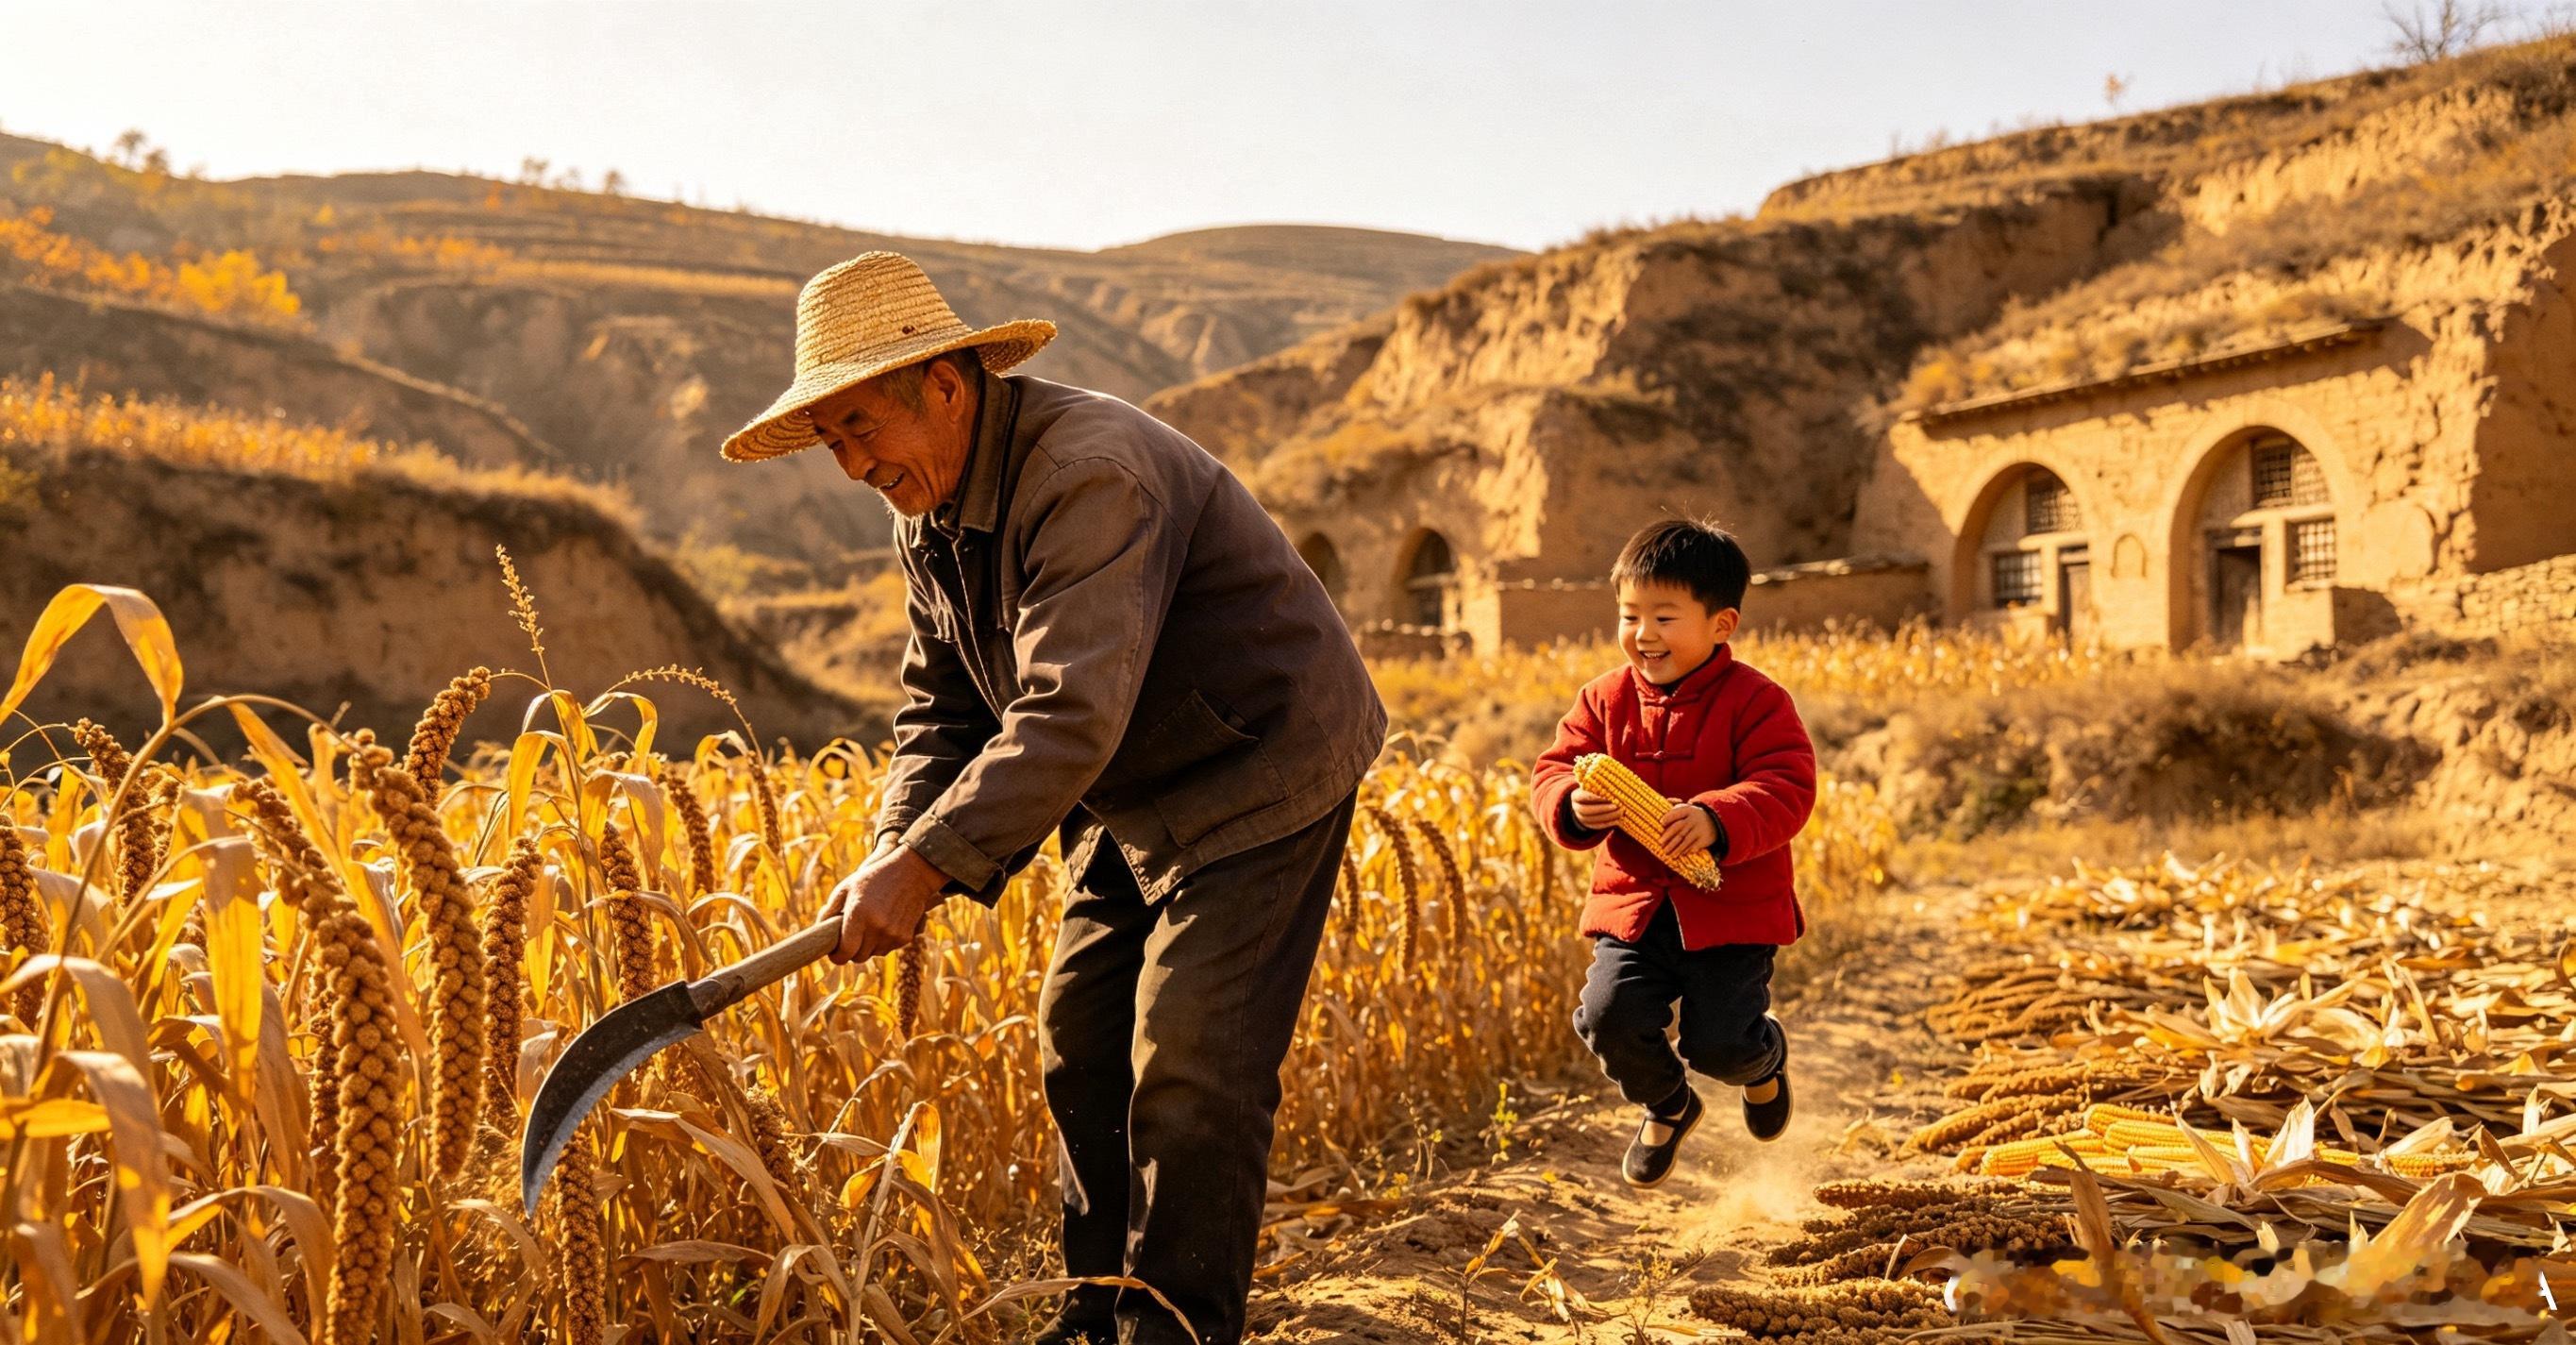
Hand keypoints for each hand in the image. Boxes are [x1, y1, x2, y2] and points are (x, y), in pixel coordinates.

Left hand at [819, 842, 944, 963]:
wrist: (911, 873)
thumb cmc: (874, 878)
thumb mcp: (847, 887)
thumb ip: (831, 909)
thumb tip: (819, 929)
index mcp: (858, 914)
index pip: (845, 952)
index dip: (837, 956)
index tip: (834, 952)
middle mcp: (876, 927)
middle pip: (858, 957)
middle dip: (852, 951)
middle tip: (850, 940)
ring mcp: (892, 933)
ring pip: (873, 954)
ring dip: (868, 947)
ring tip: (869, 928)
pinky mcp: (905, 936)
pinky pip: (888, 949)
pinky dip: (883, 942)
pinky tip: (884, 925)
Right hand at [1569, 786, 1620, 831]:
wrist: (1587, 802)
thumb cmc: (1594, 789)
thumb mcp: (1593, 784)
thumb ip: (1599, 782)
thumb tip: (1613, 777)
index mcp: (1575, 796)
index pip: (1582, 796)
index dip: (1594, 797)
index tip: (1608, 794)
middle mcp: (1576, 808)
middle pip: (1586, 810)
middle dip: (1602, 808)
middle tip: (1616, 805)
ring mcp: (1581, 818)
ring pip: (1593, 820)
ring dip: (1608, 816)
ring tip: (1620, 811)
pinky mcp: (1588, 825)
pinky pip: (1598, 826)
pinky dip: (1608, 823)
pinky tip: (1618, 820)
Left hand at [1659, 803, 1716, 855]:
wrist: (1714, 822)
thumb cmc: (1693, 816)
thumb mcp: (1687, 808)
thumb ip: (1675, 804)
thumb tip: (1667, 800)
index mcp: (1689, 810)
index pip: (1677, 813)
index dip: (1669, 817)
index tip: (1661, 823)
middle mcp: (1694, 819)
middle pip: (1679, 828)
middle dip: (1668, 836)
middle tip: (1660, 843)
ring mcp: (1700, 829)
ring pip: (1685, 840)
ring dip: (1675, 848)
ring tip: (1667, 853)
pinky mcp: (1705, 839)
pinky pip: (1694, 846)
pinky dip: (1686, 851)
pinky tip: (1680, 854)